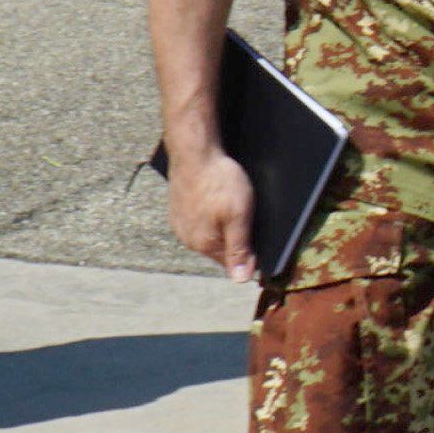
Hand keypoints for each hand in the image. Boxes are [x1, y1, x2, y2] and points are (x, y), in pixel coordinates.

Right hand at [166, 145, 258, 280]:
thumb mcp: (239, 216)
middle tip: (243, 213)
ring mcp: (180, 224)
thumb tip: (240, 280)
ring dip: (221, 224)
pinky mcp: (177, 210)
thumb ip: (240, 249)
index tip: (256, 233)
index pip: (233, 263)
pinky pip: (199, 219)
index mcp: (205, 244)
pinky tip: (214, 197)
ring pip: (210, 233)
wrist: (193, 152)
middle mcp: (188, 239)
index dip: (249, 253)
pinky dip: (209, 213)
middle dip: (235, 237)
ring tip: (227, 202)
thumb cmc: (218, 181)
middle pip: (221, 248)